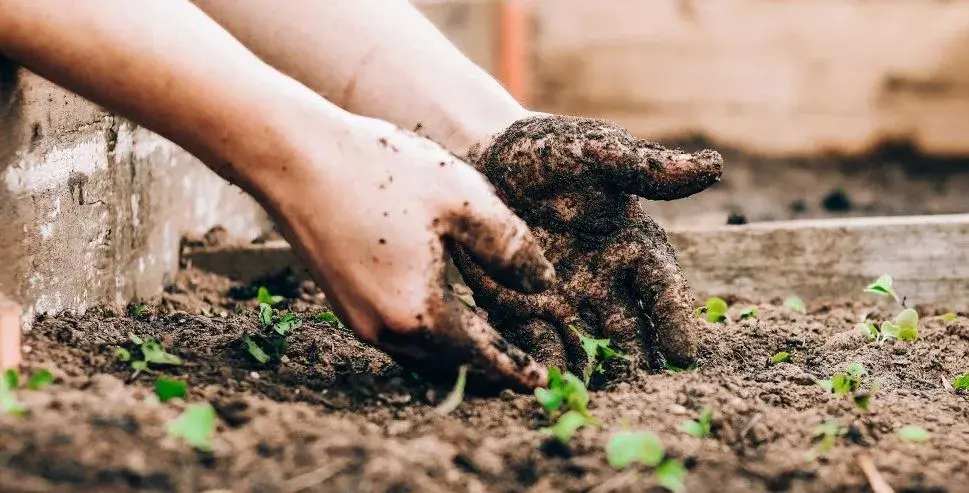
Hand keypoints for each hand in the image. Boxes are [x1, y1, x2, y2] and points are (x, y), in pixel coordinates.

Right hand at [260, 115, 554, 389]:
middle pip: (449, 365)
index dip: (515, 368)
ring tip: (489, 345)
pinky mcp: (343, 301)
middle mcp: (385, 330)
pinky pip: (398, 335)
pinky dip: (430, 335)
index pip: (481, 356)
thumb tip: (543, 284)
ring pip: (421, 354)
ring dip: (457, 355)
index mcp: (420, 313)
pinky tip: (444, 315)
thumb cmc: (381, 171)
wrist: (294, 158)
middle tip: (521, 368)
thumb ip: (510, 247)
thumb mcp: (463, 199)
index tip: (542, 381)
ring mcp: (358, 319)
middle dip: (487, 369)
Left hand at [458, 114, 722, 374]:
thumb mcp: (596, 151)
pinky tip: (546, 382)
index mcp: (633, 244)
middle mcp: (604, 280)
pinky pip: (536, 340)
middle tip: (645, 392)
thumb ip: (646, 168)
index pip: (662, 288)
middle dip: (638, 361)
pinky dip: (544, 361)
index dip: (674, 320)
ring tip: (597, 397)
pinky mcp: (522, 307)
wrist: (485, 155)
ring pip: (587, 344)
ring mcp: (564, 298)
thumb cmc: (549, 149)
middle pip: (630, 329)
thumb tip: (713, 167)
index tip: (684, 354)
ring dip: (594, 371)